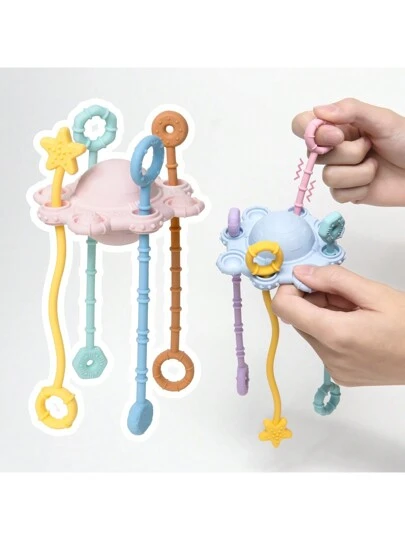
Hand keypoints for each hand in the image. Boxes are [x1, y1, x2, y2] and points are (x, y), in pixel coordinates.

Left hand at [272, 265, 404, 386]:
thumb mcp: (375, 293)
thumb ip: (334, 279)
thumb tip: (301, 272)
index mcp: (335, 334)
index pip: (284, 307)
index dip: (290, 288)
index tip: (308, 278)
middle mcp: (328, 356)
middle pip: (298, 319)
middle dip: (313, 300)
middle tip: (344, 294)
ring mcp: (334, 370)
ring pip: (310, 332)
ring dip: (323, 316)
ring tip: (356, 311)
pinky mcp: (341, 377)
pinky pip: (323, 347)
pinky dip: (332, 332)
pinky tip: (358, 328)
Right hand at [292, 98, 404, 205]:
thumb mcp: (382, 119)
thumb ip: (350, 110)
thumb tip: (318, 110)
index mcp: (339, 125)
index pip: (303, 124)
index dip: (312, 132)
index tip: (337, 136)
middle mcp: (334, 147)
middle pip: (316, 154)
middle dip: (349, 153)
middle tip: (369, 147)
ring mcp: (339, 170)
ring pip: (328, 177)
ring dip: (359, 173)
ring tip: (375, 166)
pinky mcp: (346, 191)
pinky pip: (338, 194)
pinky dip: (360, 188)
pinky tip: (372, 182)